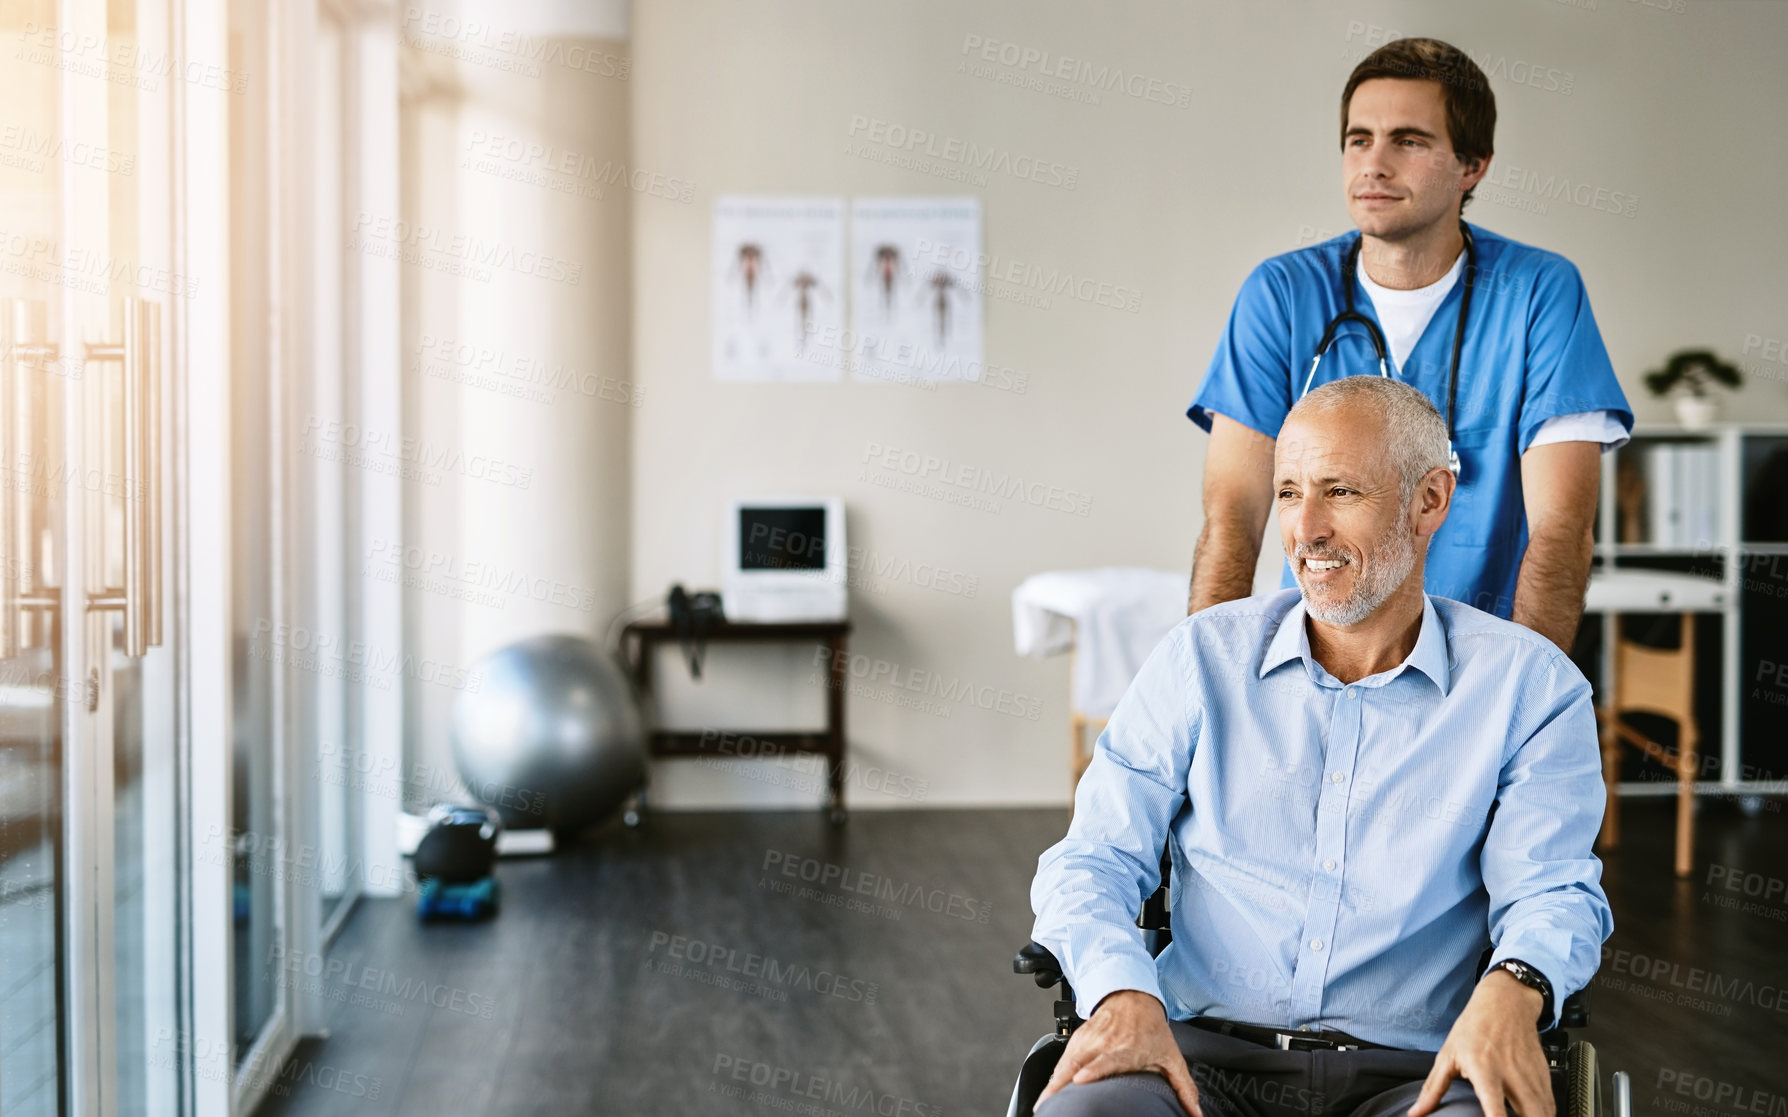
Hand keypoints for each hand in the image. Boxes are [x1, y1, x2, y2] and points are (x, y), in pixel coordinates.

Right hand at [1035, 990, 1202, 1115]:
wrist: (1131, 997)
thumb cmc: (1151, 1030)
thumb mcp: (1171, 1058)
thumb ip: (1184, 1088)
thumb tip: (1196, 1115)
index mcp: (1126, 1049)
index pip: (1107, 1059)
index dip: (1093, 1070)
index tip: (1080, 1080)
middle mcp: (1104, 1043)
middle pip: (1078, 1064)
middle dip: (1062, 1084)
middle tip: (1051, 1105)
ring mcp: (1087, 1040)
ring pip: (1065, 1063)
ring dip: (1053, 1084)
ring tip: (1044, 1105)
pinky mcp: (1076, 1040)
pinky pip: (1061, 1061)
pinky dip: (1053, 1077)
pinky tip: (1048, 1094)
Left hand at [1408, 971, 1552, 1116]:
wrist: (1505, 1003)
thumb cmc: (1473, 1028)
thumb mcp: (1447, 1055)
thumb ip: (1433, 1088)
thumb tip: (1415, 1113)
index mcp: (1484, 1069)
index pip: (1494, 1103)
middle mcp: (1511, 1074)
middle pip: (1531, 1112)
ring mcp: (1530, 1075)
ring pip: (1544, 1111)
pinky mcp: (1544, 1074)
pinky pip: (1550, 1103)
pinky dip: (1546, 1114)